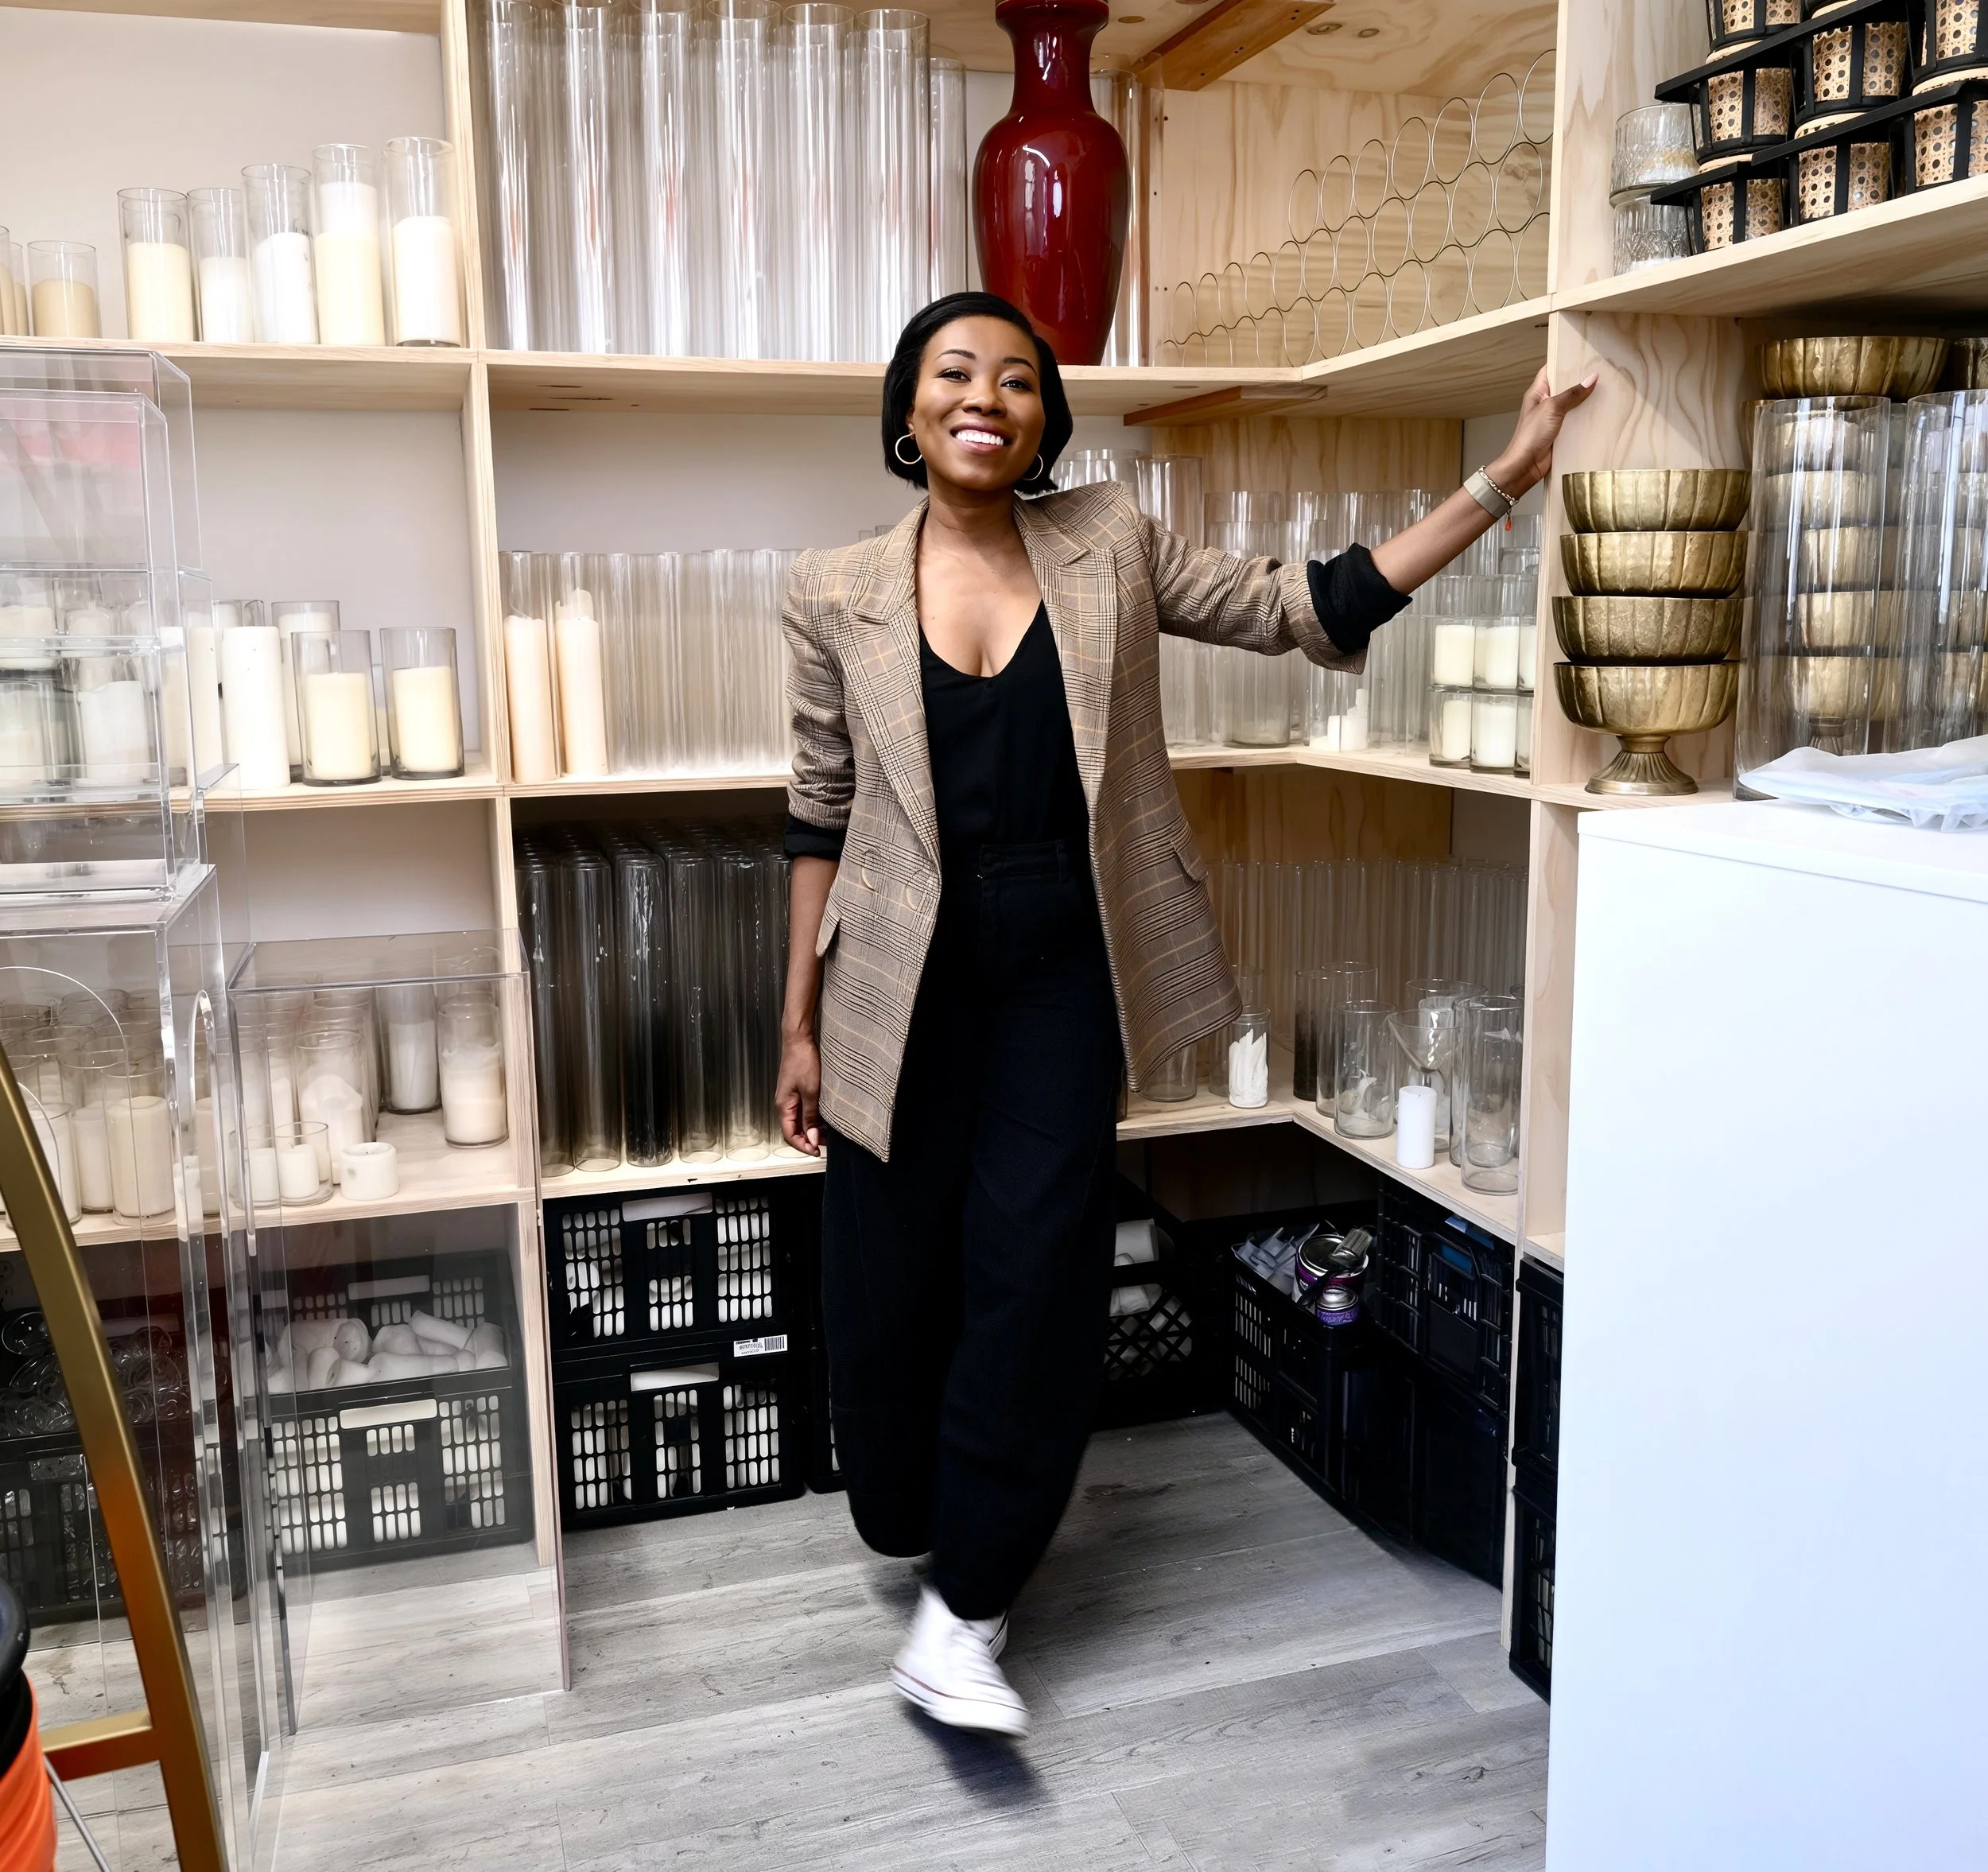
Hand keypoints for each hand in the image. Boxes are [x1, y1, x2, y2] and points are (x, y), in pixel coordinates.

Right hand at [777, 1031, 823, 1155]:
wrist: (799, 1040)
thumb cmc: (802, 1061)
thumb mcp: (811, 1091)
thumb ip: (810, 1116)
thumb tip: (811, 1138)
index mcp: (783, 1106)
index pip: (790, 1135)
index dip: (803, 1146)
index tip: (817, 1151)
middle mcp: (784, 1104)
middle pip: (794, 1130)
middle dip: (809, 1139)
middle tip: (827, 1142)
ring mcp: (790, 1098)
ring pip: (799, 1121)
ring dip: (812, 1129)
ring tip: (828, 1132)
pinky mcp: (796, 1092)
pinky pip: (802, 1111)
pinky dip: (812, 1118)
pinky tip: (824, 1118)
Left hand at [1491, 365, 1599, 496]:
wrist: (1525, 466)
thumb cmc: (1531, 436)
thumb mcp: (1551, 408)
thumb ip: (1571, 394)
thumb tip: (1592, 378)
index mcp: (1538, 392)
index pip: (1551, 369)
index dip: (1564, 360)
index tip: (1583, 352)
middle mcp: (1546, 403)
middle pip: (1565, 386)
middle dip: (1581, 380)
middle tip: (1603, 369)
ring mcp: (1554, 418)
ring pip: (1573, 404)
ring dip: (1587, 399)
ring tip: (1608, 386)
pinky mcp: (1562, 432)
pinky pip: (1577, 420)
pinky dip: (1587, 416)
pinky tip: (1603, 410)